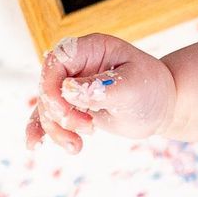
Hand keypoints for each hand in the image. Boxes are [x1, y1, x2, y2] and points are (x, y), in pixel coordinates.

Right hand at [24, 32, 175, 153]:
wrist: (163, 106)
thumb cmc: (152, 90)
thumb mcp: (133, 87)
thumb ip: (101, 88)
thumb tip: (66, 90)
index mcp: (91, 49)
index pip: (56, 62)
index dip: (51, 87)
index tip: (64, 110)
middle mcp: (76, 64)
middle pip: (48, 87)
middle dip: (60, 114)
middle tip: (90, 129)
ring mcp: (71, 85)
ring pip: (47, 107)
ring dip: (56, 129)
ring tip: (76, 147)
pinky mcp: (71, 105)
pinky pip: (47, 116)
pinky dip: (41, 131)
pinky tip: (34, 146)